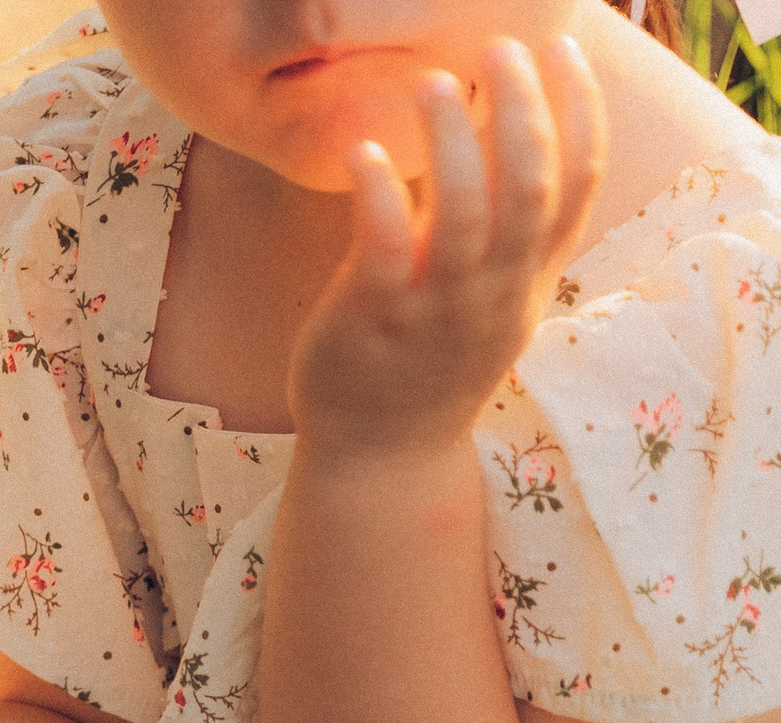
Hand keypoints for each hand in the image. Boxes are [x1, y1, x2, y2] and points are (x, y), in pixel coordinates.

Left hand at [287, 36, 602, 455]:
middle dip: (524, 110)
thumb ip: (510, 232)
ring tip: (434, 81)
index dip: (579, 111)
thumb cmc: (431, 362)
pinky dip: (380, 195)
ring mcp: (434, 307)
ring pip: (464, 214)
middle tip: (501, 48)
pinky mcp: (372, 319)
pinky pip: (384, 249)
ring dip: (453, 140)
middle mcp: (492, 289)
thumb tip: (514, 141)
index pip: (576, 184)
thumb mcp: (494, 299)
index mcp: (527, 277)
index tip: (563, 49)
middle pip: (529, 187)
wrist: (383, 454)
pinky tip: (364, 152)